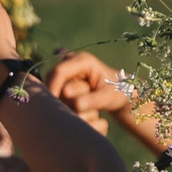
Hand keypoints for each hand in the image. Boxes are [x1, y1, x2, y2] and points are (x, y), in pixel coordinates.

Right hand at [47, 48, 164, 152]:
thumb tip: (75, 105)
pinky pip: (55, 96)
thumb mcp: (108, 97)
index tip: (54, 107)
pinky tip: (76, 111)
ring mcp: (65, 74)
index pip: (59, 72)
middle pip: (53, 83)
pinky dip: (63, 105)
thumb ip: (93, 100)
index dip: (53, 88)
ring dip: (65, 104)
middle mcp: (70, 64)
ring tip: (86, 108)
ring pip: (54, 92)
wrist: (119, 95)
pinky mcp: (62, 84)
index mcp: (83, 61)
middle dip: (61, 98)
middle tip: (76, 111)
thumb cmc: (117, 93)